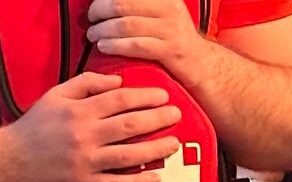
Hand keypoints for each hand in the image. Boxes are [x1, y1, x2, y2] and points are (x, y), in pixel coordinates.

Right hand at [7, 72, 181, 181]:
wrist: (10, 161)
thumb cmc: (34, 126)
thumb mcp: (57, 94)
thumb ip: (87, 83)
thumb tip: (119, 81)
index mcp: (80, 111)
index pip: (121, 99)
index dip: (146, 96)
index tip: (163, 96)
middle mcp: (85, 135)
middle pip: (130, 125)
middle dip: (158, 120)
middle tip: (177, 116)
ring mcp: (85, 162)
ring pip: (128, 155)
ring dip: (155, 150)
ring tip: (174, 145)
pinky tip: (155, 178)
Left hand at [87, 0, 207, 87]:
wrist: (201, 64)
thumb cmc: (173, 41)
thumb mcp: (162, 14)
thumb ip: (142, 7)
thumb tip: (113, 4)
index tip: (96, 2)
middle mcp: (169, 8)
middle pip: (124, 3)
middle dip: (101, 9)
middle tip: (90, 18)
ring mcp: (170, 29)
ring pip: (127, 24)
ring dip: (103, 29)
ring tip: (92, 35)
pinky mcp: (169, 50)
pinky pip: (136, 45)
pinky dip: (115, 45)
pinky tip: (103, 47)